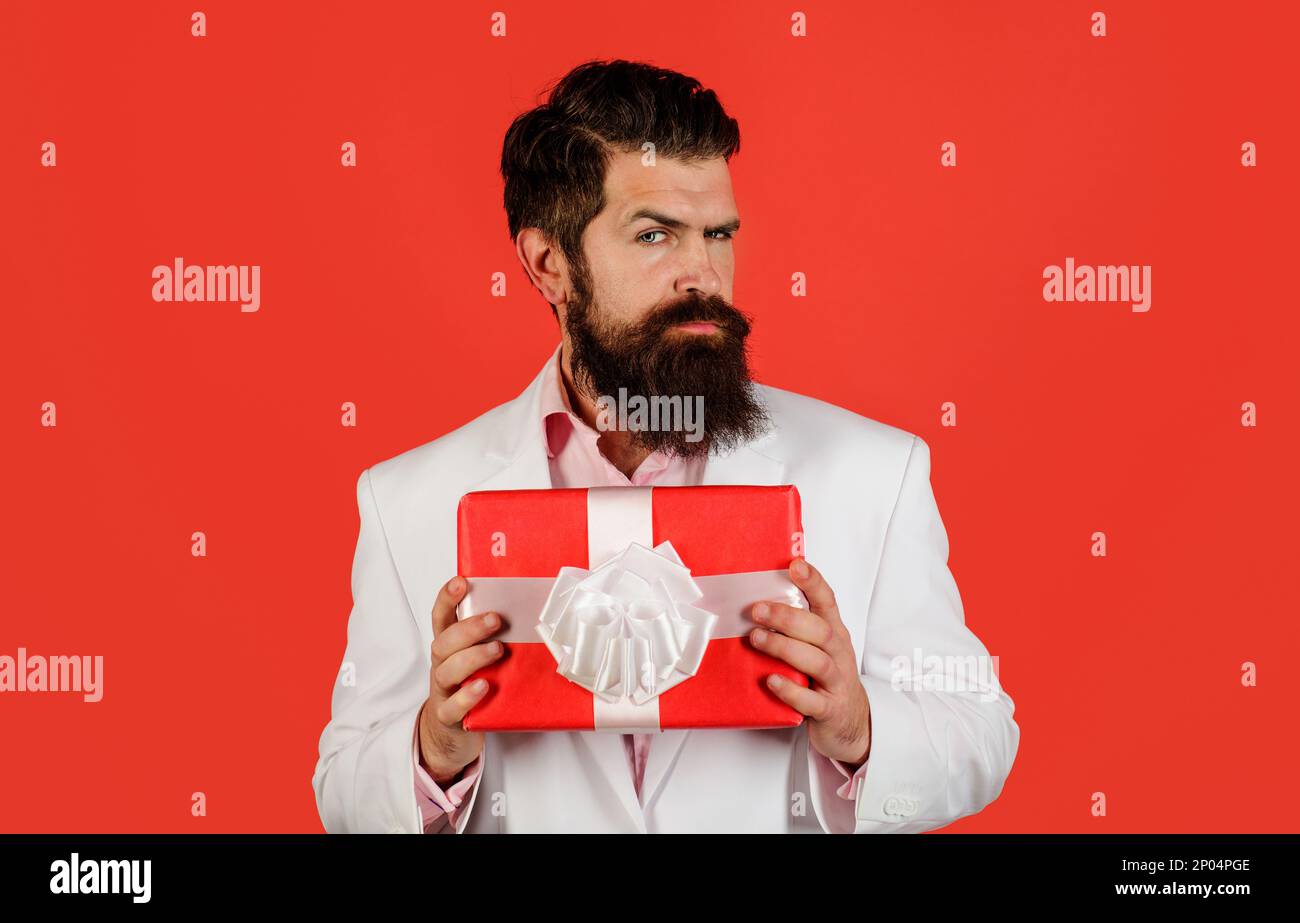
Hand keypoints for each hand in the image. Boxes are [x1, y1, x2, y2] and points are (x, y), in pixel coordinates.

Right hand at [418, 576, 505, 783]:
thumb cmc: (473, 684)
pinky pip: (452, 707)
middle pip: (444, 641)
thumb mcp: (480, 657)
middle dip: (469, 627)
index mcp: (450, 645)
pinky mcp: (448, 716)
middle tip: (496, 619)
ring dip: (472, 657)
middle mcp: (442, 664)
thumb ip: (497, 637)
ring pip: (447, 670)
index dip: (447, 597)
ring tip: (497, 650)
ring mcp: (443, 690)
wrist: (450, 732)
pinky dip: (467, 696)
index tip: (461, 581)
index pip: (441, 616)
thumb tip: (537, 607)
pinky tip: (484, 686)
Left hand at [749, 557, 871, 767]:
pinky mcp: (829, 710)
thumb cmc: (825, 678)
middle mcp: (838, 654)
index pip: (827, 601)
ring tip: (756, 639)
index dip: (813, 582)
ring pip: (816, 661)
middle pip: (819, 630)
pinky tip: (771, 681)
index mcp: (834, 633)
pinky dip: (791, 691)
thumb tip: (752, 601)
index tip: (795, 565)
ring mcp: (836, 683)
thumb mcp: (817, 648)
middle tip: (757, 610)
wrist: (852, 724)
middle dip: (787, 617)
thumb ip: (795, 627)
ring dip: (784, 647)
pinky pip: (812, 701)